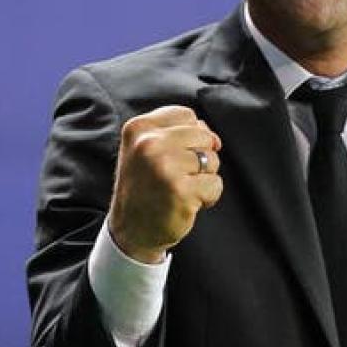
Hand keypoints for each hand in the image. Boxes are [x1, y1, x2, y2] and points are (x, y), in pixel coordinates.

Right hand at [107, 105, 222, 262]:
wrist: (130, 231)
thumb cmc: (144, 188)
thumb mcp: (147, 150)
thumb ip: (177, 133)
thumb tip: (213, 137)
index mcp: (139, 128)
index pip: (186, 115)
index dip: (191, 136)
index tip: (175, 156)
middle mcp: (149, 144)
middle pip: (203, 136)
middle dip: (200, 158)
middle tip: (177, 177)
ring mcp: (165, 166)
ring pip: (212, 160)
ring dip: (203, 179)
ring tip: (180, 190)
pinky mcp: (180, 190)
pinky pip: (215, 184)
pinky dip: (208, 197)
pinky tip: (186, 203)